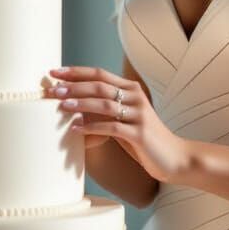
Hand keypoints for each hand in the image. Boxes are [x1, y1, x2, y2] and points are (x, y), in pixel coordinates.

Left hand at [44, 66, 190, 183]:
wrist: (175, 157)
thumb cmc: (144, 139)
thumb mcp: (124, 120)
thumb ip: (105, 111)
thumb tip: (73, 108)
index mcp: (131, 89)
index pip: (99, 74)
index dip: (76, 72)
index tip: (54, 73)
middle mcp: (136, 97)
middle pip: (100, 85)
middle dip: (74, 86)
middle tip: (53, 90)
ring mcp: (139, 114)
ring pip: (105, 104)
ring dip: (81, 104)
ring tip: (61, 106)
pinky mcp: (140, 133)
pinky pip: (112, 127)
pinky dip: (91, 128)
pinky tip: (75, 130)